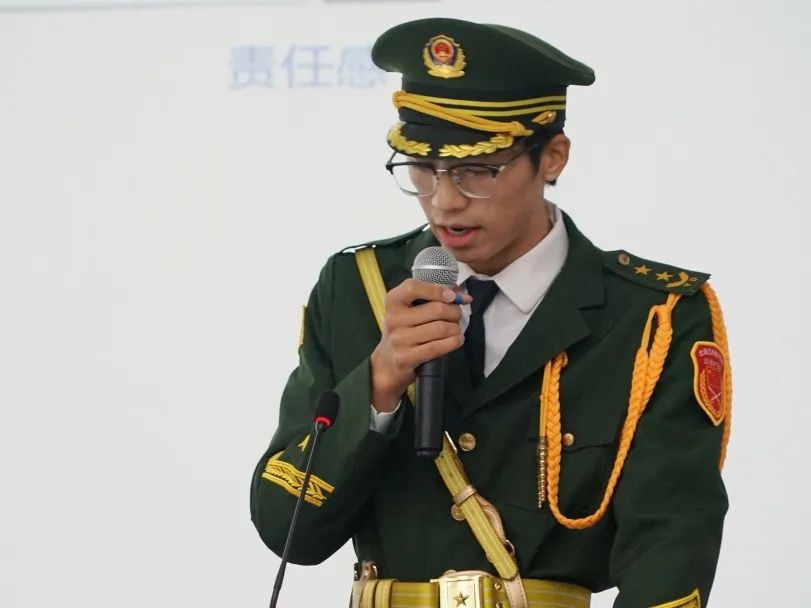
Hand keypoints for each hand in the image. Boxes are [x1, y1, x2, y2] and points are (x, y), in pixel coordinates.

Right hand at [370, 279, 471, 412]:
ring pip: (440, 328)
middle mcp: (393, 319)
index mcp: (393, 301)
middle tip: (457, 316)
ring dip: (455, 328)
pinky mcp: (405, 357)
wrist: (388, 361)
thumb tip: (465, 297)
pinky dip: (453, 342)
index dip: (437, 290)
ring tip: (456, 329)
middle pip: (436, 309)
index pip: (413, 287)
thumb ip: (434, 297)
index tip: (452, 296)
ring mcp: (398, 339)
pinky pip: (437, 347)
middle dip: (454, 312)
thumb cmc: (405, 329)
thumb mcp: (410, 309)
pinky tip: (457, 340)